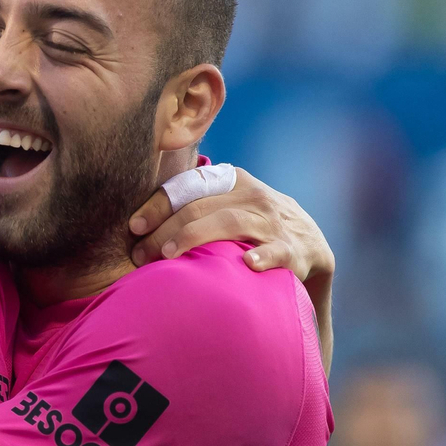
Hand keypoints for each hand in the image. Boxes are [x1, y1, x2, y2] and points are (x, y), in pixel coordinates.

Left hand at [127, 166, 334, 372]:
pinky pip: (277, 251)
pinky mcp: (294, 250)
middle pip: (201, 207)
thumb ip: (193, 204)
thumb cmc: (252, 227)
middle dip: (165, 230)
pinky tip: (246, 264)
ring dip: (196, 237)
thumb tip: (136, 222)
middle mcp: (253, 196)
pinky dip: (263, 255)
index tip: (133, 227)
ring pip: (230, 222)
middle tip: (140, 254)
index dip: (158, 205)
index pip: (188, 186)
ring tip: (169, 255)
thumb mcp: (227, 206)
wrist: (312, 248)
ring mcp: (275, 222)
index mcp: (233, 181)